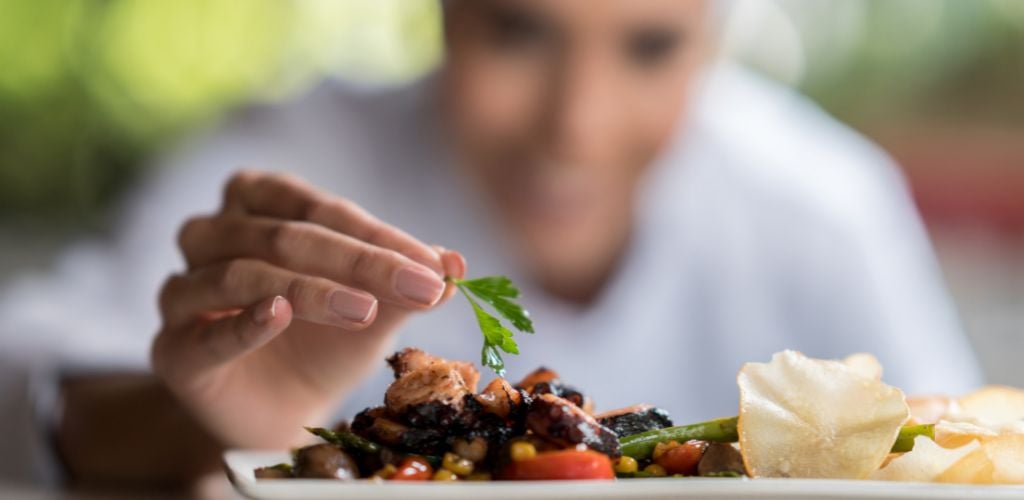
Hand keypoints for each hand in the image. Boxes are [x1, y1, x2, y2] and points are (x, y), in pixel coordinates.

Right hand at [151, 170, 464, 447]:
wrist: (283, 408)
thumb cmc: (325, 340)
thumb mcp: (373, 306)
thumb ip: (406, 283)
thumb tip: (457, 265)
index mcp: (257, 204)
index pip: (320, 209)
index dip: (379, 235)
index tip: (436, 266)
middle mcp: (212, 235)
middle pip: (282, 234)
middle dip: (358, 260)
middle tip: (419, 285)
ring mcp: (184, 291)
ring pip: (240, 273)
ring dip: (308, 289)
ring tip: (364, 310)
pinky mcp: (174, 349)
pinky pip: (205, 332)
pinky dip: (244, 323)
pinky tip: (279, 318)